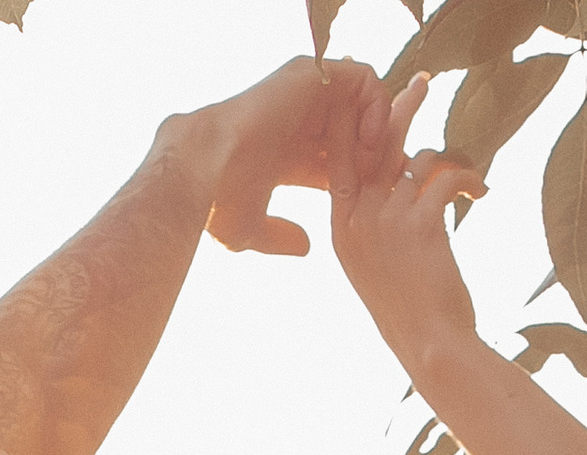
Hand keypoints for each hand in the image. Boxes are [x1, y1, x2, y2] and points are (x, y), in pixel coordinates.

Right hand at [182, 59, 404, 258]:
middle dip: (379, 154)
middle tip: (381, 181)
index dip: (364, 179)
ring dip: (379, 130)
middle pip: (359, 130)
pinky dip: (376, 106)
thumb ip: (279, 236)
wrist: (204, 169)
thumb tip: (307, 247)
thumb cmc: (219, 202)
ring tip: (372, 162)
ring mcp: (308, 96)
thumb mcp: (250, 229)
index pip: (342, 160)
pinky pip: (365, 79)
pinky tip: (367, 140)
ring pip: (365, 103)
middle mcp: (302, 122)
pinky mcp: (314, 76)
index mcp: (292, 156)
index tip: (374, 202)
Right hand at [329, 104, 487, 367]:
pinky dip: (470, 181)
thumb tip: (402, 174)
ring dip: (448, 162)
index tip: (374, 102)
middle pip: (378, 144)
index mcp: (342, 230)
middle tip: (422, 84)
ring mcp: (386, 221)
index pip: (342, 161)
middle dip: (401, 108)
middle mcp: (358, 220)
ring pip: (418, 159)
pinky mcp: (419, 223)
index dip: (357, 126)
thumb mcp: (377, 265)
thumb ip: (379, 220)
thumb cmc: (410, 311)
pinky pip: (447, 177)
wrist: (430, 346)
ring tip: (468, 180)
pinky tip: (482, 195)